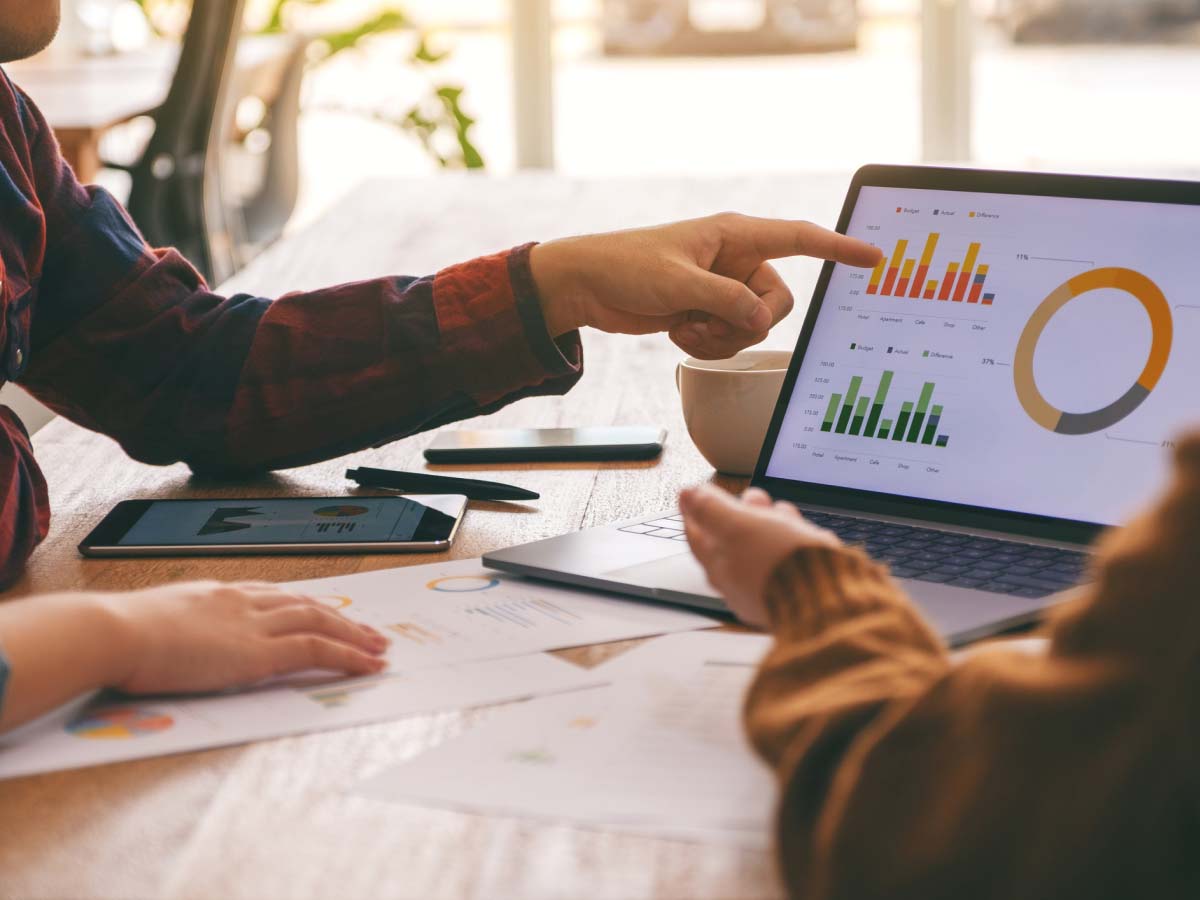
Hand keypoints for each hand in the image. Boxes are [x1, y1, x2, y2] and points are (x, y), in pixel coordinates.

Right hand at [105, 581, 388, 693]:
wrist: (113, 632)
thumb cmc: (115, 634)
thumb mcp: (150, 622)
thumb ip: (172, 628)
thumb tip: (166, 641)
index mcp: (217, 593)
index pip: (274, 594)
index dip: (304, 604)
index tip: (325, 611)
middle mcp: (242, 602)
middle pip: (305, 603)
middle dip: (341, 617)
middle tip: (368, 630)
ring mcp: (253, 624)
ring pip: (320, 621)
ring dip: (354, 635)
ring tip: (379, 648)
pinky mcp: (258, 653)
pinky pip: (317, 649)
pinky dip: (348, 656)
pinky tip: (368, 665)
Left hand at [529, 213, 881, 359]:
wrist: (587, 285)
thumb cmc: (626, 266)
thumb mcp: (678, 283)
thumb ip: (726, 301)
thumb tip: (761, 321)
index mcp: (735, 235)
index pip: (799, 238)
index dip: (838, 248)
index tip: (874, 257)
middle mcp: (735, 261)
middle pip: (777, 303)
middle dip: (745, 322)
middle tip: (706, 319)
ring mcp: (722, 289)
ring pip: (753, 327)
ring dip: (720, 337)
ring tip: (683, 324)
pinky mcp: (707, 312)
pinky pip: (729, 340)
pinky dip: (706, 344)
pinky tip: (676, 332)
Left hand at [680, 485, 839, 626]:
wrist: (827, 598)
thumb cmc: (779, 564)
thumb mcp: (739, 525)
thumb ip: (711, 509)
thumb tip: (686, 494)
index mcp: (717, 566)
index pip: (696, 534)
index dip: (695, 509)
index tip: (694, 493)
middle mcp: (737, 582)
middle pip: (730, 539)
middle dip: (742, 512)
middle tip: (753, 498)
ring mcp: (763, 587)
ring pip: (760, 546)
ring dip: (769, 522)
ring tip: (782, 510)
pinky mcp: (790, 589)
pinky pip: (783, 557)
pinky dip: (789, 539)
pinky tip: (800, 530)